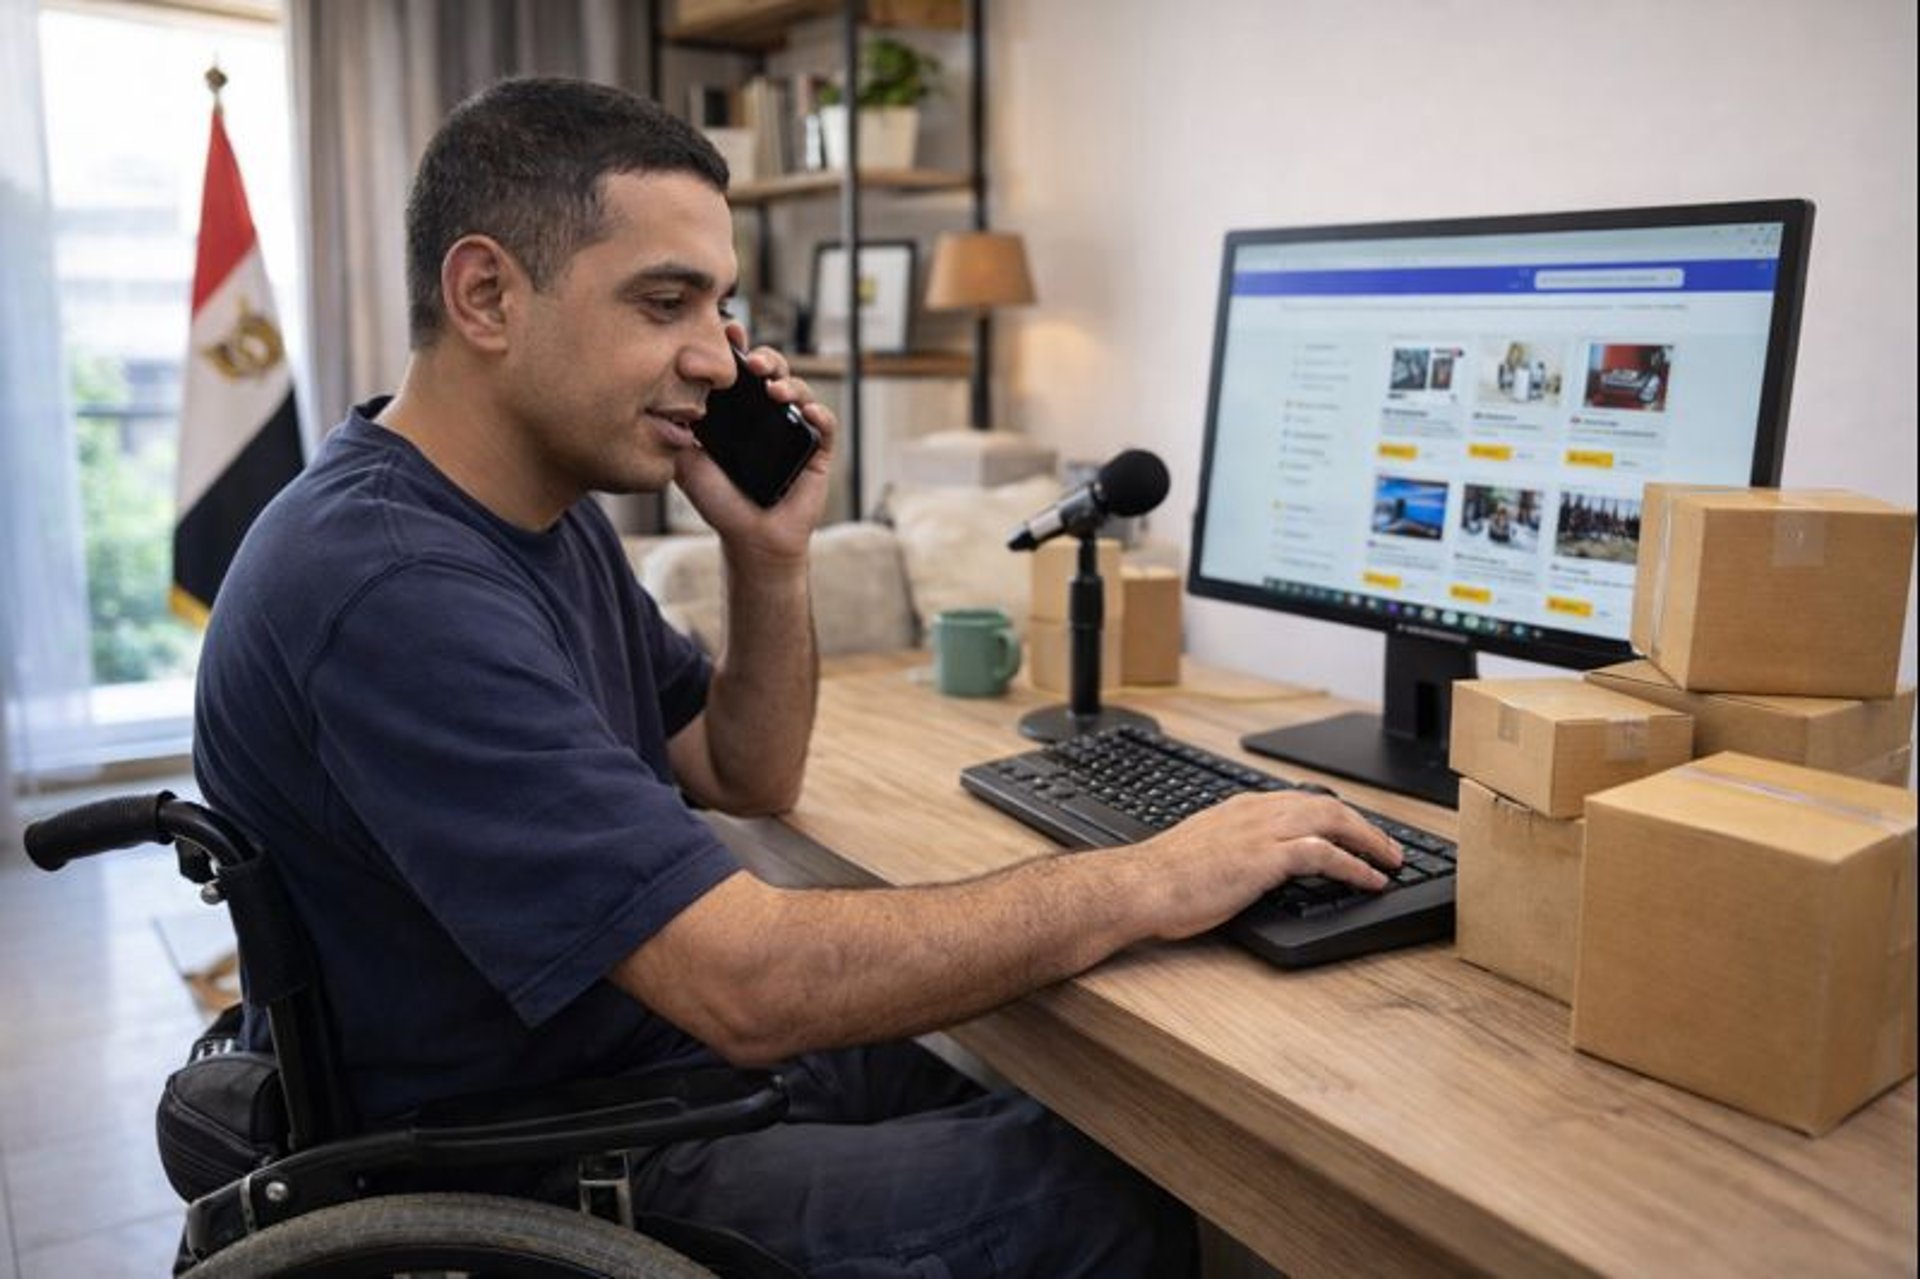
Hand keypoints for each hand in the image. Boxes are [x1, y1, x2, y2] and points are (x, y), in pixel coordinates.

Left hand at [675, 323, 838, 567]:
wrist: (749, 539)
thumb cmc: (720, 503)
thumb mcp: (687, 462)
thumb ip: (677, 432)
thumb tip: (660, 398)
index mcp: (739, 412)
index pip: (740, 371)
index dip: (737, 347)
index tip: (729, 331)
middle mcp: (768, 415)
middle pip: (773, 370)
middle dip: (765, 358)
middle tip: (752, 362)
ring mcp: (794, 429)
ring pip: (800, 389)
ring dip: (789, 382)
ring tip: (774, 389)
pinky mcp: (817, 451)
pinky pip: (825, 424)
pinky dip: (818, 412)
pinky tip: (805, 411)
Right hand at [1127, 791, 1402, 941]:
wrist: (1141, 886)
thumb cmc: (1163, 879)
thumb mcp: (1204, 851)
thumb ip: (1233, 848)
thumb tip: (1251, 865)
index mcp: (1241, 808)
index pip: (1303, 801)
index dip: (1338, 817)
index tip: (1357, 833)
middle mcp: (1256, 811)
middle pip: (1327, 805)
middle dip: (1364, 825)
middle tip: (1388, 848)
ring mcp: (1262, 832)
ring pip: (1333, 821)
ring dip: (1369, 841)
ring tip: (1390, 862)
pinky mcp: (1265, 857)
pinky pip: (1324, 854)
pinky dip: (1355, 866)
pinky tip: (1370, 879)